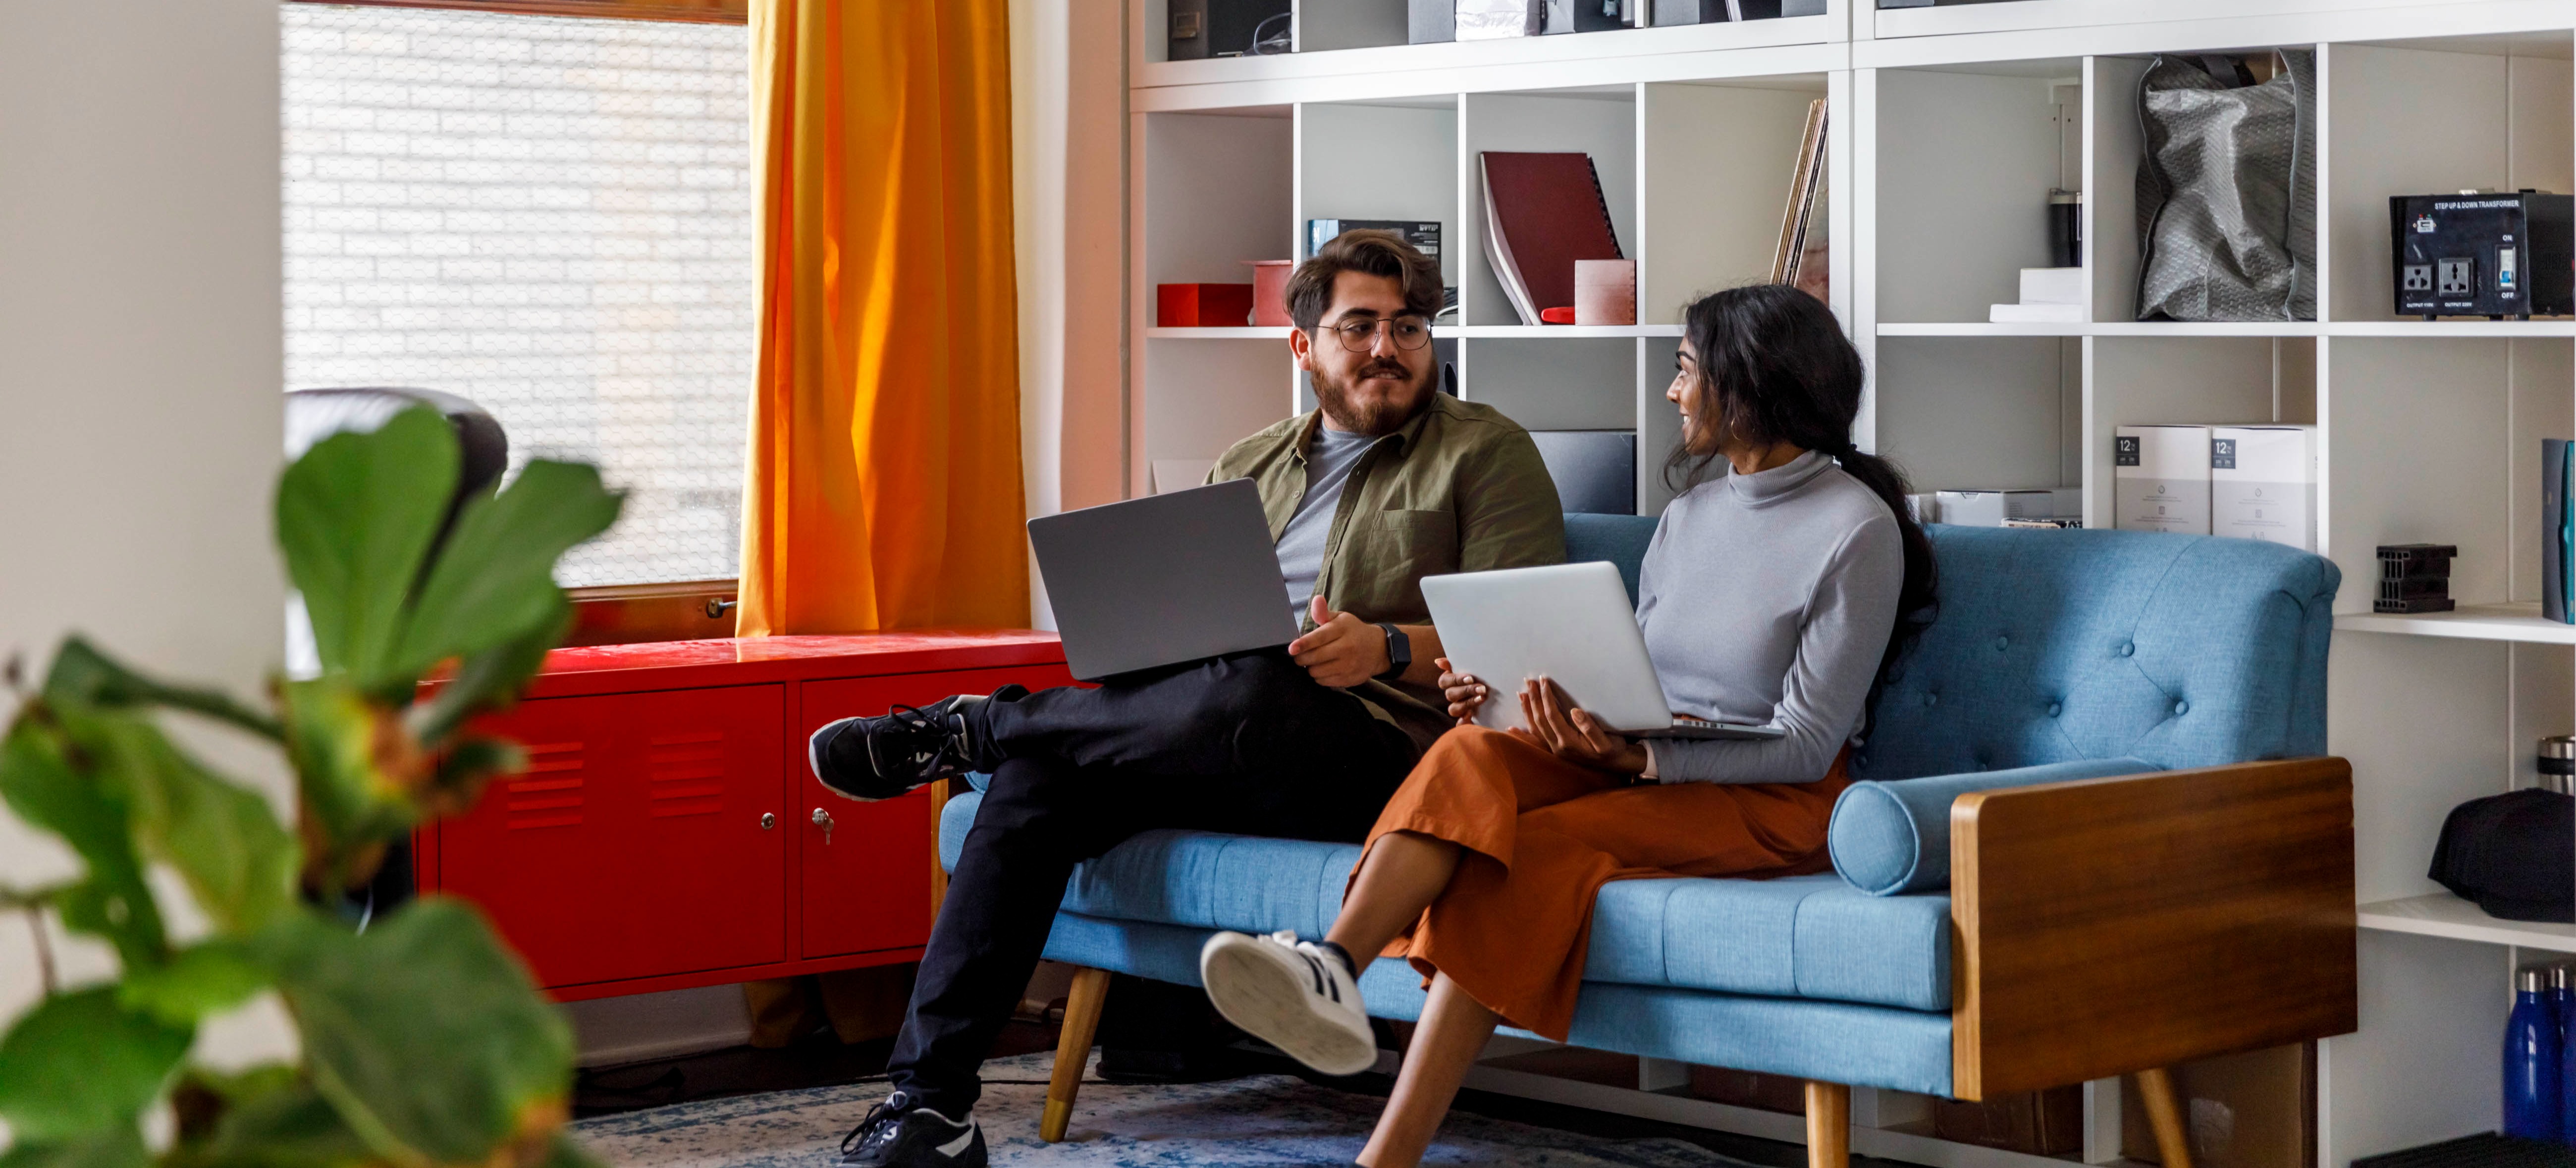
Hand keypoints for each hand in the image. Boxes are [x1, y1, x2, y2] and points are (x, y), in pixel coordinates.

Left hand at [1288, 595, 1389, 687]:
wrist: (1379, 649)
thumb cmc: (1353, 631)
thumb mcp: (1341, 618)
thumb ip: (1324, 612)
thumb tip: (1316, 600)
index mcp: (1342, 629)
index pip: (1319, 637)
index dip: (1303, 644)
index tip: (1292, 649)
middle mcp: (1346, 647)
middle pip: (1314, 657)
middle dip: (1301, 658)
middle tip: (1300, 655)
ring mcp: (1348, 665)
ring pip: (1317, 672)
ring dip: (1310, 668)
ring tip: (1315, 661)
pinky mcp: (1349, 679)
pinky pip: (1324, 681)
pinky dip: (1319, 677)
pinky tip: (1324, 668)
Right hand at [1435, 657, 1488, 724]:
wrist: (1499, 689)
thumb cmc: (1482, 674)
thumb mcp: (1473, 666)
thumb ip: (1456, 662)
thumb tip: (1438, 662)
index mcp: (1450, 682)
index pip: (1444, 681)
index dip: (1456, 680)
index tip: (1471, 678)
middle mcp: (1453, 695)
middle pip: (1450, 695)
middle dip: (1466, 691)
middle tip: (1482, 688)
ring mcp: (1459, 708)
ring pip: (1453, 709)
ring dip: (1467, 703)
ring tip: (1482, 698)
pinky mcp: (1466, 719)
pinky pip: (1460, 724)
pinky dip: (1463, 722)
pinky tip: (1472, 717)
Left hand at [1510, 676, 1648, 774]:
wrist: (1615, 765)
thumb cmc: (1612, 750)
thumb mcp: (1607, 742)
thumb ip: (1590, 728)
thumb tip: (1575, 711)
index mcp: (1569, 742)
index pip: (1552, 716)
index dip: (1546, 697)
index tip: (1543, 681)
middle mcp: (1557, 747)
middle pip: (1540, 720)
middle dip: (1533, 700)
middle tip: (1528, 681)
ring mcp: (1554, 749)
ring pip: (1535, 728)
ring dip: (1527, 710)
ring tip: (1521, 694)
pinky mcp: (1555, 750)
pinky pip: (1535, 739)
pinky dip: (1522, 732)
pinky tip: (1511, 728)